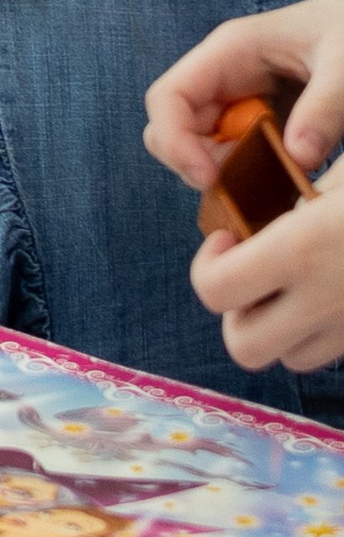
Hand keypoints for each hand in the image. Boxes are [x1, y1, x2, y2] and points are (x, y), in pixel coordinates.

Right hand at [143, 2, 343, 189]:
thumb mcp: (343, 64)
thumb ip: (324, 108)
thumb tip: (299, 159)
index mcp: (230, 52)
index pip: (169, 97)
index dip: (175, 142)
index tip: (208, 179)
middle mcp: (224, 75)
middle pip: (178, 127)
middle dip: (200, 162)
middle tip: (246, 187)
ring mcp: (239, 97)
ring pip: (204, 144)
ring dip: (228, 170)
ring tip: (276, 182)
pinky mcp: (259, 116)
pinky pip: (236, 150)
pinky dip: (251, 172)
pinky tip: (286, 178)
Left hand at [190, 197, 343, 373]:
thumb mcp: (341, 178)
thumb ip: (297, 200)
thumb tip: (274, 215)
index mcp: (303, 249)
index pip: (216, 288)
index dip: (206, 265)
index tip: (226, 237)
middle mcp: (323, 301)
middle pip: (245, 346)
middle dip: (237, 312)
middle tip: (255, 273)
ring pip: (289, 358)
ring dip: (279, 327)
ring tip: (295, 284)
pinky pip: (326, 353)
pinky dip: (315, 333)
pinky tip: (329, 291)